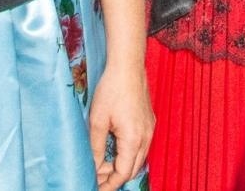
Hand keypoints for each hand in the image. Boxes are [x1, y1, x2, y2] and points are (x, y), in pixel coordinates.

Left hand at [89, 57, 153, 188]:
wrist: (128, 67)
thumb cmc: (111, 90)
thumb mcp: (97, 121)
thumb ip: (96, 148)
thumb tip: (94, 167)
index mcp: (133, 139)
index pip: (123, 173)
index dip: (109, 184)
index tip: (96, 188)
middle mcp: (146, 137)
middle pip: (133, 169)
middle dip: (114, 177)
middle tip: (95, 177)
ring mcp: (150, 129)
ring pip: (138, 158)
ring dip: (122, 165)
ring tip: (102, 164)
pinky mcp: (149, 122)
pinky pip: (141, 146)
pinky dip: (128, 154)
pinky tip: (114, 149)